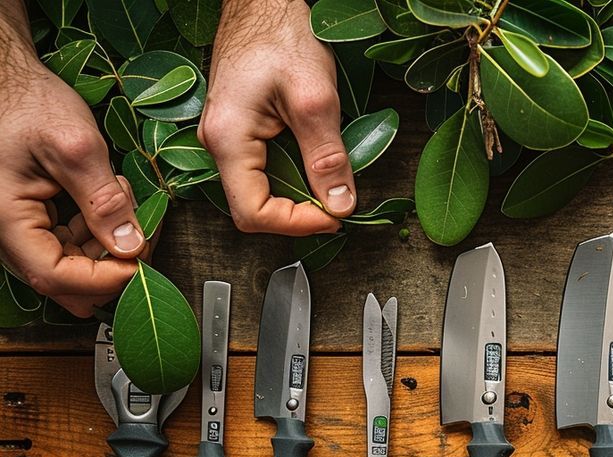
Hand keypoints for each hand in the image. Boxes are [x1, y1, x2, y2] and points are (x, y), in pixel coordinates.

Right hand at [0, 1, 144, 316]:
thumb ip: (104, 200)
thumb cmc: (29, 103)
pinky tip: (113, 200)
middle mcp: (12, 232)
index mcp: (8, 220)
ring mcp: (27, 228)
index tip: (139, 262)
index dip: (102, 280)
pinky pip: (76, 243)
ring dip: (111, 245)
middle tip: (143, 234)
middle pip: (66, 280)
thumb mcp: (75, 147)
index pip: (54, 277)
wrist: (11, 81)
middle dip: (111, 266)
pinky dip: (103, 231)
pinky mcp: (43, 220)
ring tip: (123, 199)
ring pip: (76, 264)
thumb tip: (131, 246)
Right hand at [199, 0, 355, 234]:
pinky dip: (292, 176)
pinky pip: (262, 169)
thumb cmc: (282, 34)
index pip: (253, 212)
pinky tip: (315, 165)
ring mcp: (226, 137)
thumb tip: (341, 204)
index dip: (296, 224)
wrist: (262, 0)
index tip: (333, 217)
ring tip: (331, 185)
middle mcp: (217, 143)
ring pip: (259, 190)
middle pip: (253, 207)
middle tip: (337, 205)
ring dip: (297, 196)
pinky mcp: (239, 130)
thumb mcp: (315, 99)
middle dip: (298, 214)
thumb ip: (327, 157)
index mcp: (228, 139)